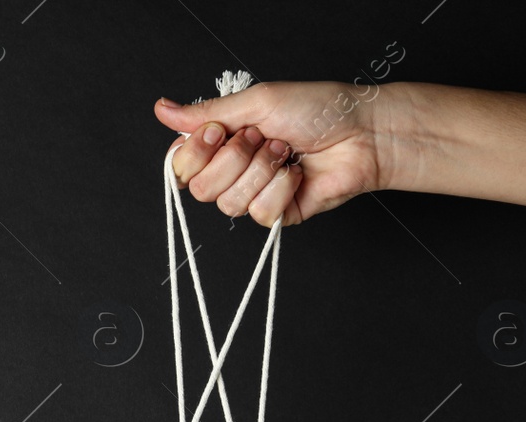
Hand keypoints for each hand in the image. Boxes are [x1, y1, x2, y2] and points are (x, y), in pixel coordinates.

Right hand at [153, 81, 393, 226]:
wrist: (362, 133)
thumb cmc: (317, 110)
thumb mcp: (256, 103)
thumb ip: (206, 113)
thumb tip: (163, 110)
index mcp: (222, 142)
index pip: (180, 165)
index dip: (195, 153)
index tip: (220, 131)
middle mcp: (233, 171)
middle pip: (200, 189)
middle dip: (233, 160)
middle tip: (261, 138)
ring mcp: (253, 194)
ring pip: (229, 204)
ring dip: (261, 171)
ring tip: (285, 152)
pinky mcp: (275, 215)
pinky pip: (259, 213)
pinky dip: (280, 188)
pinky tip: (297, 173)